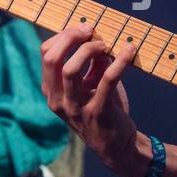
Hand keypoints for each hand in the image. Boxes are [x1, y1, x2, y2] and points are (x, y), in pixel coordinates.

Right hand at [40, 25, 147, 176]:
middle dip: (71, 38)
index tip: (84, 29)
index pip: (46, 54)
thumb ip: (90, 62)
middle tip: (91, 30)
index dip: (64, 36)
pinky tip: (130, 51)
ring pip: (70, 70)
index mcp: (52, 91)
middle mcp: (58, 101)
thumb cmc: (103, 109)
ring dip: (89, 49)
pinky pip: (107, 80)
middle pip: (53, 59)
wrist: (118, 146)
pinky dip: (120, 61)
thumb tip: (96, 35)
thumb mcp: (90, 84)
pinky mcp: (97, 113)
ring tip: (106, 44)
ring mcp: (75, 108)